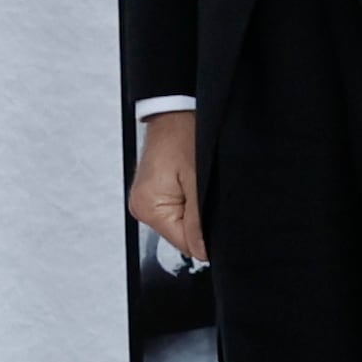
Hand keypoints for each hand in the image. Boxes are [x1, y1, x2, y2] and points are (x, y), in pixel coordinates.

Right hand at [127, 109, 206, 265]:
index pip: (184, 244)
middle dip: (201, 220)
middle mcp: (142, 207)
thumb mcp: (198, 180)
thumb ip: (199, 220)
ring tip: (199, 183)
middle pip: (182, 235)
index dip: (207, 236)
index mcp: (148, 207)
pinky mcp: (154, 193)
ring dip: (195, 210)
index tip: (219, 216)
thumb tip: (203, 251)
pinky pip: (177, 209)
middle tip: (209, 192)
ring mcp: (146, 200)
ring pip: (181, 222)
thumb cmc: (184, 134)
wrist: (176, 110)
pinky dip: (190, 201)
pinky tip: (193, 182)